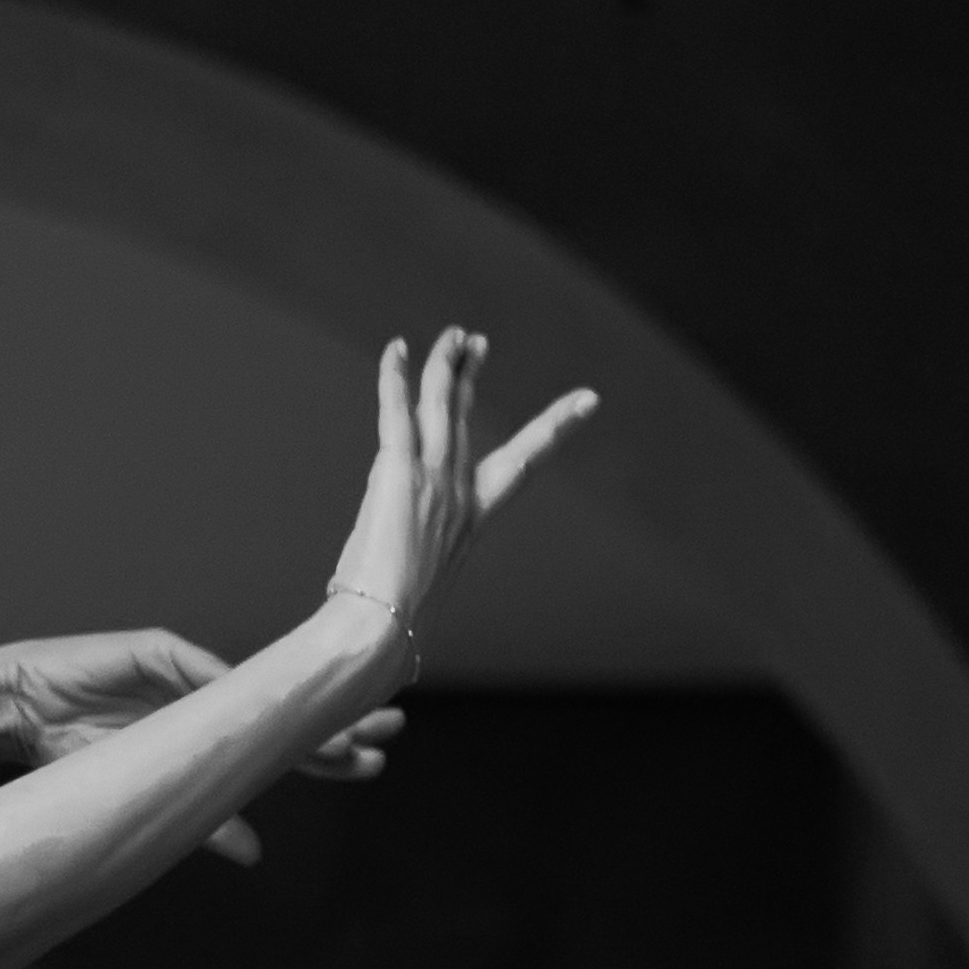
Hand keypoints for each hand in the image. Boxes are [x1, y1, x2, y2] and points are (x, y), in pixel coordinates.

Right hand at [7, 622, 401, 868]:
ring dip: (299, 705)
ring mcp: (186, 672)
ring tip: (345, 725)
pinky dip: (231, 688)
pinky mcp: (156, 651)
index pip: (282, 739)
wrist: (15, 711)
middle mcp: (209, 695)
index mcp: (210, 729)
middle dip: (337, 719)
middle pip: (286, 705)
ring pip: (256, 686)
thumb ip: (202, 820)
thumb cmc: (71, 753)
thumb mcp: (144, 793)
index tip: (372, 762)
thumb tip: (256, 853)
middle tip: (392, 729)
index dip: (326, 750)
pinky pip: (202, 672)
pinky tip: (266, 704)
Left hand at [321, 328, 594, 673]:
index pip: (522, 466)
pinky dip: (396, 378)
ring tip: (449, 335)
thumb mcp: (415, 599)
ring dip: (446, 363)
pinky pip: (398, 412)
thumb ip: (414, 591)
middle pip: (469, 419)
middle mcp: (460, 495)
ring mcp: (433, 481)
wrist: (382, 633)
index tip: (586, 401)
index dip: (553, 430)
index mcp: (473, 523)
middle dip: (471, 374)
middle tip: (473, 342)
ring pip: (443, 404)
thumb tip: (396, 629)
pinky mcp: (399, 474)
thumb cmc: (394, 632)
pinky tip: (397, 351)